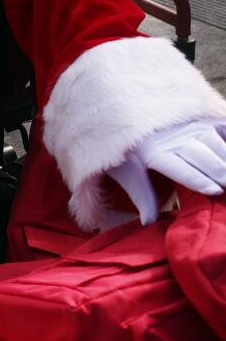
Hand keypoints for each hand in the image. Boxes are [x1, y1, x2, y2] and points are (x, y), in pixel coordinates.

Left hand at [108, 118, 225, 223]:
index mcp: (154, 153)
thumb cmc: (128, 150)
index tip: (216, 192)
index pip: (181, 170)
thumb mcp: (128, 173)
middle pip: (205, 159)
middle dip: (222, 174)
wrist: (126, 117)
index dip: (199, 181)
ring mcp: (189, 127)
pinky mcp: (201, 119)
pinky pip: (222, 127)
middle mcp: (174, 139)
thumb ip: (142, 197)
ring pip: (216, 144)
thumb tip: (148, 223)